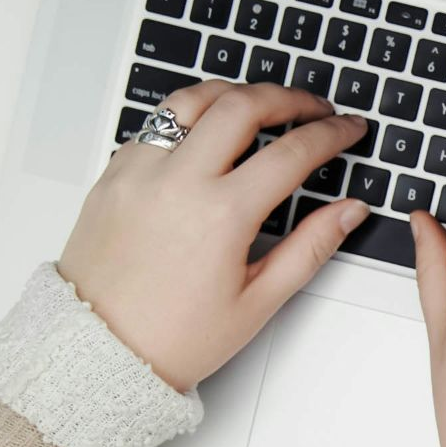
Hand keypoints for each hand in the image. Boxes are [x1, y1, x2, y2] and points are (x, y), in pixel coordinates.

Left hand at [59, 82, 370, 389]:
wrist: (97, 352)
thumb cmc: (173, 337)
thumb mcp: (258, 301)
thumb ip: (311, 247)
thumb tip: (348, 211)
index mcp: (220, 215)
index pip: (292, 152)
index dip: (331, 133)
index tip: (348, 129)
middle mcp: (177, 182)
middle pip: (243, 105)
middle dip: (289, 98)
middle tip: (314, 107)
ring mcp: (139, 172)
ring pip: (192, 100)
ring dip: (235, 94)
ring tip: (261, 104)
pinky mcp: (113, 175)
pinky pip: (156, 125)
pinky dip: (190, 118)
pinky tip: (209, 134)